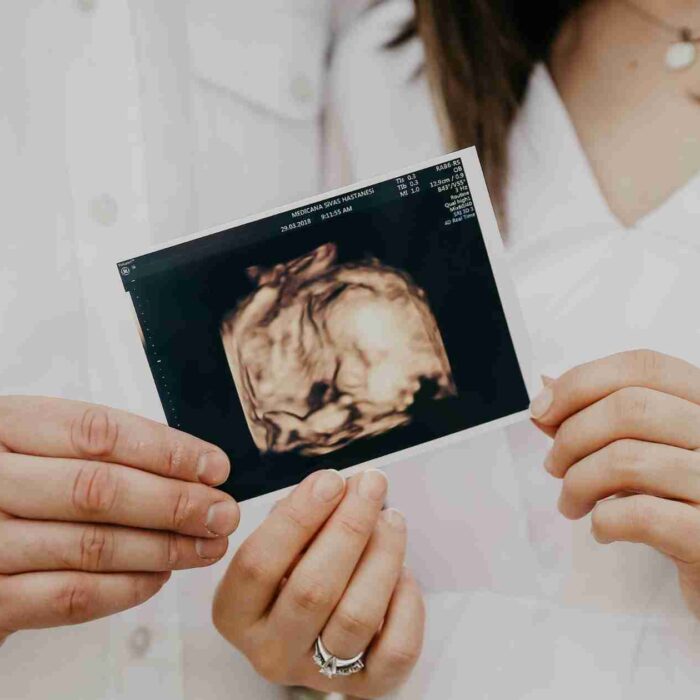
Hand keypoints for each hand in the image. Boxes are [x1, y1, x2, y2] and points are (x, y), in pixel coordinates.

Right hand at [0, 396, 239, 645]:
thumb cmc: (6, 480)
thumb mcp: (35, 442)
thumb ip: (97, 449)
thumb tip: (190, 466)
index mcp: (7, 426)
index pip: (99, 433)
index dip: (166, 451)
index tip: (213, 467)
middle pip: (100, 490)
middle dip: (175, 503)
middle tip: (221, 513)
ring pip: (91, 546)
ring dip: (163, 549)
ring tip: (205, 546)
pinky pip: (68, 597)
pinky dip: (125, 588)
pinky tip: (158, 576)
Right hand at [212, 469, 423, 698]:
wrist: (311, 630)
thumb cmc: (293, 573)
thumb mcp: (278, 545)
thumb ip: (299, 516)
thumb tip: (340, 487)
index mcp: (236, 612)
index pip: (258, 563)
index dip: (297, 517)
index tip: (330, 480)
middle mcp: (270, 650)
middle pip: (312, 590)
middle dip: (349, 526)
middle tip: (371, 485)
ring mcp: (316, 673)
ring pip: (357, 617)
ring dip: (381, 556)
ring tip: (391, 519)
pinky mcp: (363, 687)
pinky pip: (395, 650)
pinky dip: (406, 605)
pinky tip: (402, 572)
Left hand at [530, 349, 699, 618]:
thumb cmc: (679, 500)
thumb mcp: (644, 448)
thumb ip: (596, 417)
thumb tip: (545, 392)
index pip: (643, 367)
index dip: (580, 383)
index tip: (541, 411)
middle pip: (630, 408)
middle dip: (572, 437)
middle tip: (555, 466)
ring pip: (628, 461)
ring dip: (578, 483)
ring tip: (572, 503)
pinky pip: (641, 516)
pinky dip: (604, 521)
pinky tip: (603, 529)